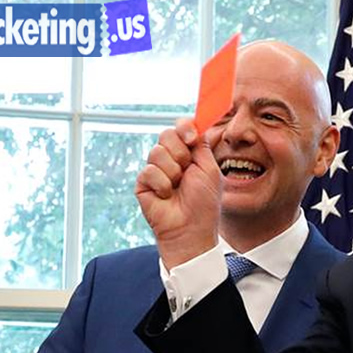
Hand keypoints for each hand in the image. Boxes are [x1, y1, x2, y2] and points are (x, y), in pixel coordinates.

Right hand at [136, 119, 222, 269]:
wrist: (190, 228)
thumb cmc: (203, 203)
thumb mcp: (209, 169)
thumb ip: (201, 145)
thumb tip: (195, 124)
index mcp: (189, 154)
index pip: (181, 128)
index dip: (184, 128)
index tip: (191, 137)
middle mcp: (172, 159)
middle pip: (167, 134)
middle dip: (180, 152)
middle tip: (186, 170)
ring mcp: (156, 170)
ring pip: (157, 152)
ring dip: (172, 171)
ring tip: (177, 187)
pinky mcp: (143, 183)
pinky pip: (149, 171)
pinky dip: (162, 184)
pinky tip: (166, 196)